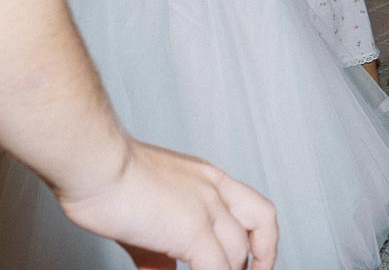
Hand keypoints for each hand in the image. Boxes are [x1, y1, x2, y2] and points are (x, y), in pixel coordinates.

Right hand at [57, 140, 277, 269]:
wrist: (92, 161)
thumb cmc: (105, 178)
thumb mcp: (145, 213)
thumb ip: (159, 247)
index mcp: (209, 179)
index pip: (257, 211)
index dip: (264, 242)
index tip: (255, 265)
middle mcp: (215, 189)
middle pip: (261, 227)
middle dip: (258, 260)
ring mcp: (206, 208)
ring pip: (236, 255)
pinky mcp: (191, 229)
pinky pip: (215, 268)